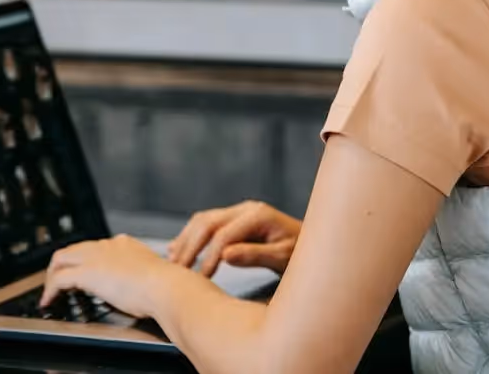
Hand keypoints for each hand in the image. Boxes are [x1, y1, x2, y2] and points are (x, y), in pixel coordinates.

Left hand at [40, 234, 174, 318]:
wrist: (165, 287)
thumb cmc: (165, 286)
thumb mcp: (151, 274)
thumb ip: (139, 275)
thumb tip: (137, 287)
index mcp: (124, 244)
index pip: (94, 247)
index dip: (84, 260)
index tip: (81, 273)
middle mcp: (107, 246)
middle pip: (73, 249)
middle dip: (62, 265)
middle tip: (57, 282)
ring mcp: (96, 257)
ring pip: (61, 259)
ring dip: (52, 276)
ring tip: (50, 293)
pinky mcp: (87, 273)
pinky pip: (59, 279)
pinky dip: (50, 290)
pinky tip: (49, 301)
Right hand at [167, 200, 300, 277]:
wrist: (314, 244)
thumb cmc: (302, 253)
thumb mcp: (283, 257)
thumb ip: (255, 256)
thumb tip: (224, 255)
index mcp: (258, 215)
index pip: (223, 234)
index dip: (209, 257)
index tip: (202, 279)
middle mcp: (246, 208)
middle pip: (207, 222)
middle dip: (190, 246)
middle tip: (178, 270)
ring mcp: (239, 211)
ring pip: (203, 220)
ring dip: (186, 240)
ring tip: (173, 262)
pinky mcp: (234, 219)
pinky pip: (206, 223)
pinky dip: (190, 236)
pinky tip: (177, 249)